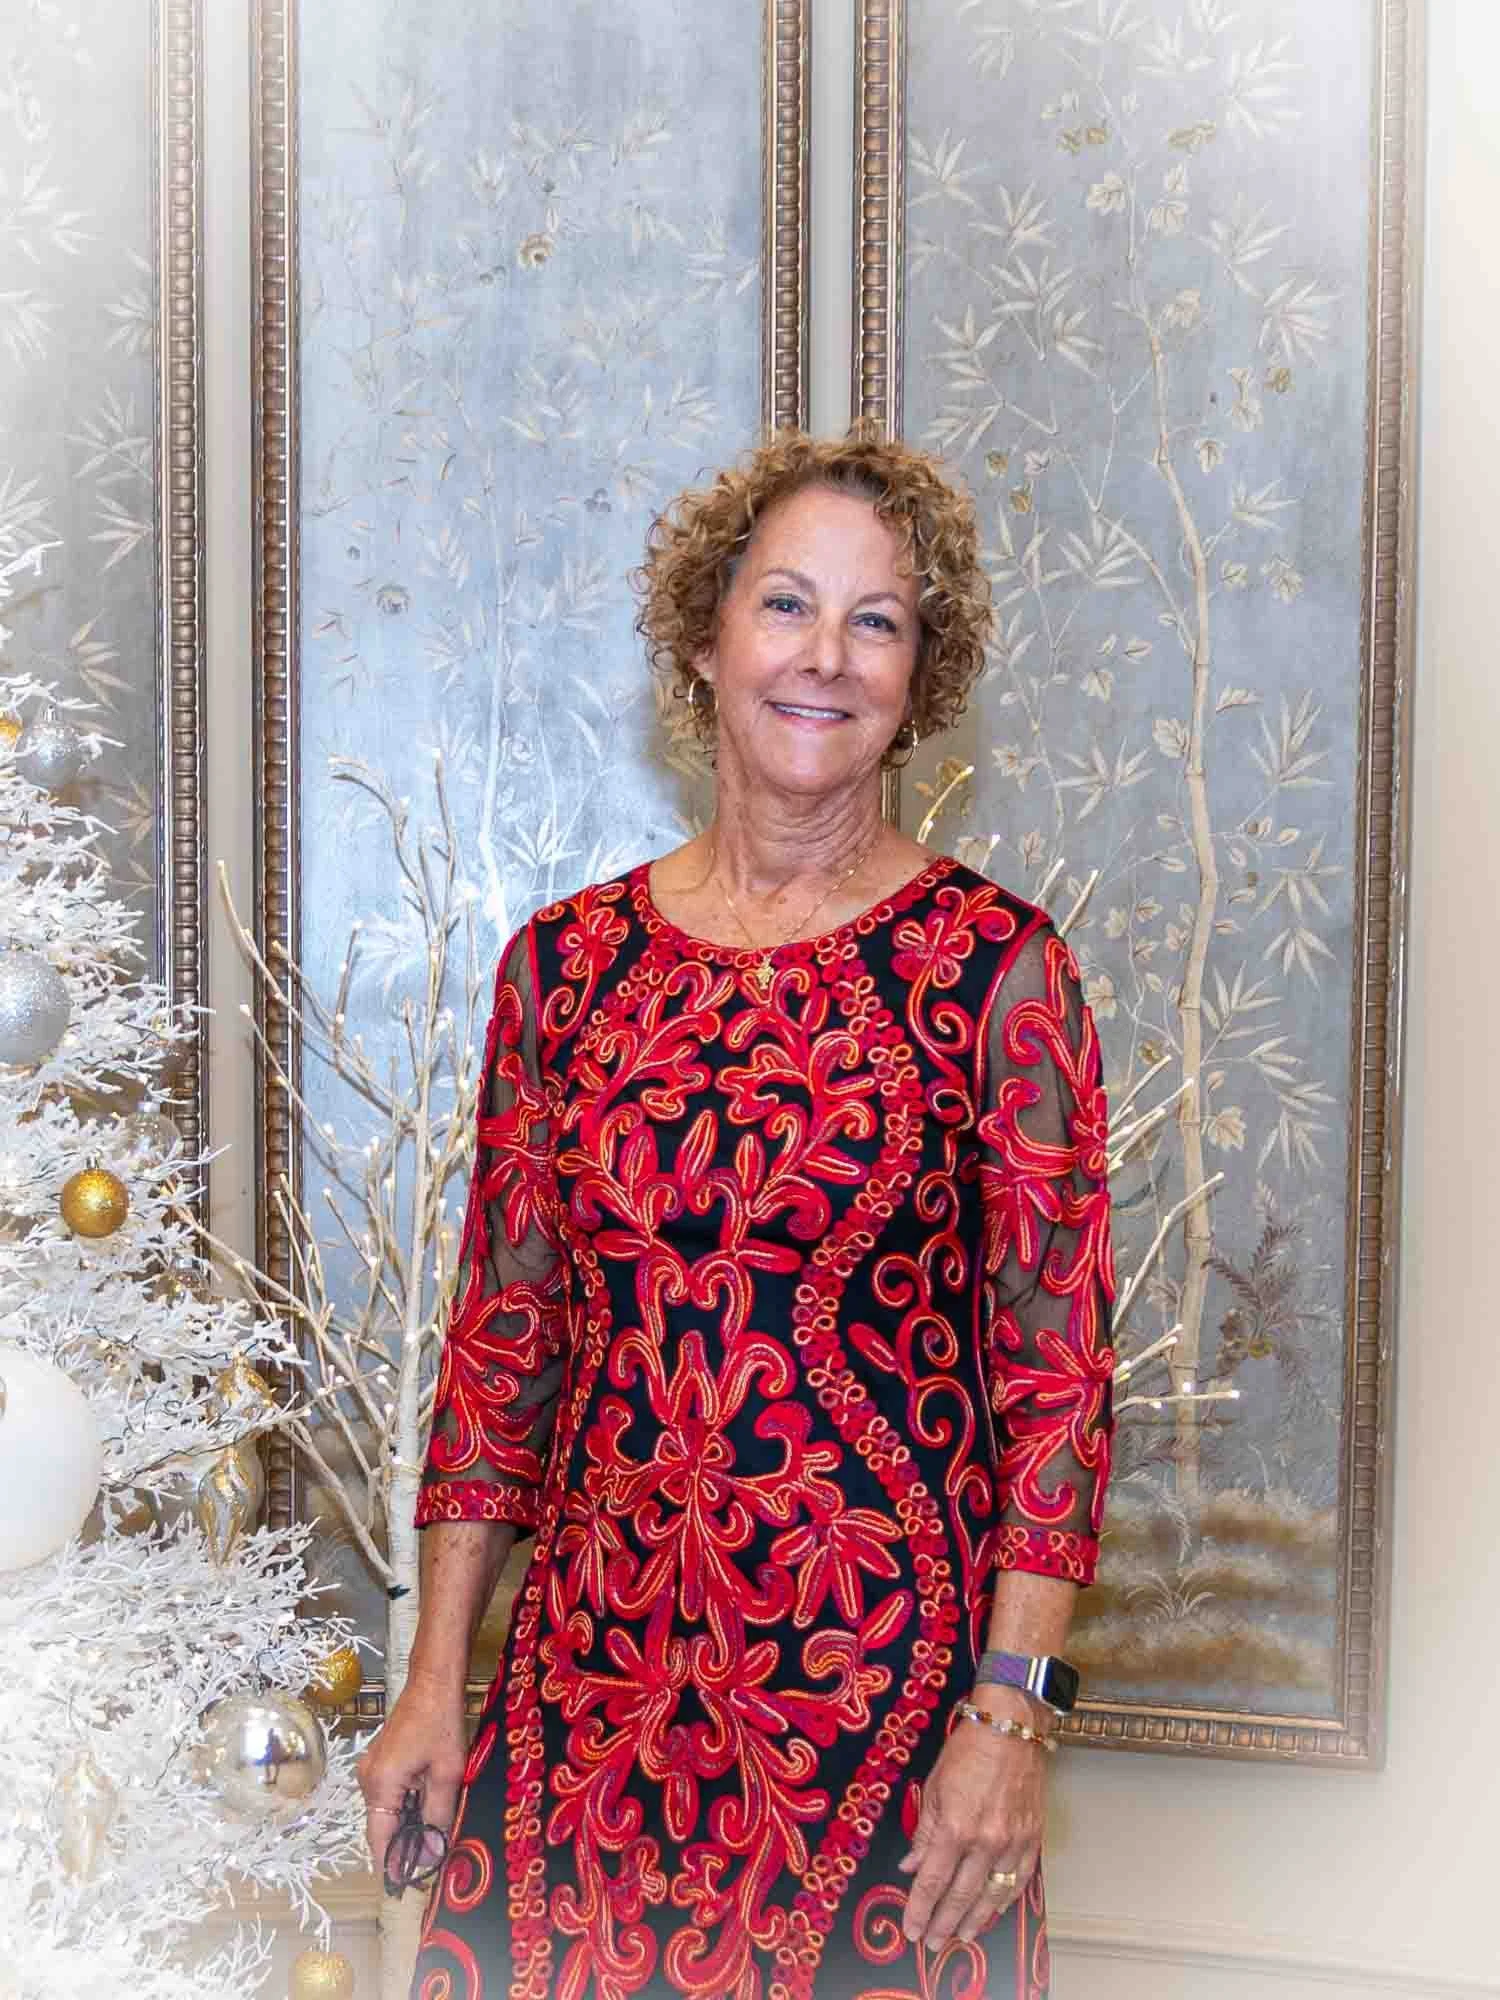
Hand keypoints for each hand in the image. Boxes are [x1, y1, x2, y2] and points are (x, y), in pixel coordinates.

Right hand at [355, 1668, 468, 1871]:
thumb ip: (438, 1816)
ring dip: (406, 1829)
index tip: (407, 1888)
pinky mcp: (381, 1762)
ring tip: (431, 1847)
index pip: (380, 1840)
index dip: (393, 1866)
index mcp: (380, 1785)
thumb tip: (431, 1855)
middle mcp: (368, 1780)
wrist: (433, 1681)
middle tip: (428, 1869)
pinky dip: (405, 1810)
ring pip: (387, 1813)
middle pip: (382, 1828)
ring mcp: (372, 1769)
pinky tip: (427, 1817)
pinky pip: (390, 1796)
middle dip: (403, 1849)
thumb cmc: (442, 1723)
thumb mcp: (447, 1774)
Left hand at [898, 1700, 1047, 1952]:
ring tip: (961, 1937)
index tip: (910, 1929)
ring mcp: (1012, 1842)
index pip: (933, 1881)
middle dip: (943, 1922)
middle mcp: (985, 1841)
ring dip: (975, 1920)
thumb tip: (912, 1866)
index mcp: (955, 1827)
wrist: (1011, 1726)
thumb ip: (924, 1832)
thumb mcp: (934, 1786)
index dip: (920, 1908)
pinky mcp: (1032, 1838)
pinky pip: (1019, 1880)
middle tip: (932, 1942)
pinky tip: (993, 1911)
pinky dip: (1005, 1900)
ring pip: (992, 1895)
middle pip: (961, 1895)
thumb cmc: (967, 1750)